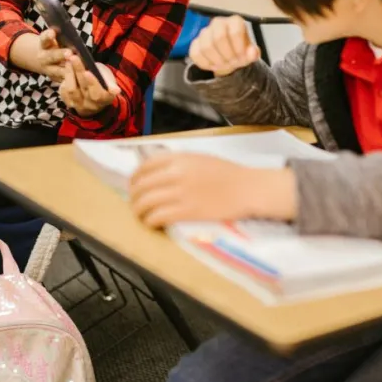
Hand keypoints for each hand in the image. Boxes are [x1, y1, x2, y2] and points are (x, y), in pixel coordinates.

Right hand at [11, 29, 71, 82]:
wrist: (44, 60)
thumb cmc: (56, 45)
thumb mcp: (56, 39)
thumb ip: (62, 36)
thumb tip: (73, 33)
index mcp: (43, 44)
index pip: (44, 38)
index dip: (48, 35)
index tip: (53, 32)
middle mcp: (43, 57)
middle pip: (51, 56)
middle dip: (60, 54)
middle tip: (69, 53)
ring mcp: (47, 69)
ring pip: (58, 70)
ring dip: (67, 69)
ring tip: (76, 67)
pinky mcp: (54, 79)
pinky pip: (63, 80)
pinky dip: (71, 79)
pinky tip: (80, 78)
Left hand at [59, 56, 120, 116]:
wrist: (94, 96)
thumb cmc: (102, 82)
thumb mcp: (108, 78)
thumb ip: (108, 81)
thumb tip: (116, 91)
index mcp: (106, 98)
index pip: (99, 93)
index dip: (93, 83)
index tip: (87, 72)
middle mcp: (92, 105)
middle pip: (84, 87)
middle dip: (78, 70)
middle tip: (73, 57)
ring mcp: (80, 106)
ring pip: (72, 90)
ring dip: (69, 73)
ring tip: (69, 61)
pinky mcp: (70, 104)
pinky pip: (64, 92)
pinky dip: (64, 80)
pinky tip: (67, 70)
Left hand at [129, 153, 297, 227]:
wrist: (248, 188)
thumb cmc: (228, 173)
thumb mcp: (199, 159)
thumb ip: (178, 163)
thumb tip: (157, 173)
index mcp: (178, 158)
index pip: (144, 166)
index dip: (134, 177)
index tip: (134, 185)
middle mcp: (175, 173)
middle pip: (141, 185)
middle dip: (134, 196)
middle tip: (135, 204)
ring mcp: (180, 193)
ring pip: (146, 203)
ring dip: (138, 211)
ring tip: (141, 216)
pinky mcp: (186, 211)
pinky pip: (158, 217)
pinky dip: (150, 221)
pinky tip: (152, 224)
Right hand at [190, 15, 260, 76]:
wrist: (230, 57)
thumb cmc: (240, 51)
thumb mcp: (251, 53)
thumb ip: (253, 53)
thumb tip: (252, 53)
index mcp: (235, 22)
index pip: (235, 32)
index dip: (238, 48)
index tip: (241, 57)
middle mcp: (218, 23)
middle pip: (219, 38)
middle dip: (227, 55)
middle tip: (232, 62)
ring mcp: (205, 32)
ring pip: (206, 47)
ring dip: (216, 61)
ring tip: (224, 65)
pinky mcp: (195, 43)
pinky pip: (196, 54)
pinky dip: (206, 64)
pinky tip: (213, 65)